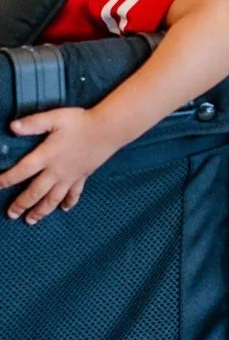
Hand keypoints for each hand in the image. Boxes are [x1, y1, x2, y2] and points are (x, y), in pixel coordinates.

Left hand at [0, 106, 114, 221]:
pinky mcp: (82, 176)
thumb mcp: (54, 118)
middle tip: (11, 214)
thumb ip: (33, 124)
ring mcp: (70, 176)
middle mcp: (56, 171)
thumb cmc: (80, 122)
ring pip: (53, 199)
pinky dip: (69, 203)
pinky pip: (74, 194)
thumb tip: (12, 127)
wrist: (108, 130)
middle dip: (21, 204)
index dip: (7, 180)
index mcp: (46, 157)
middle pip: (35, 192)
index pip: (22, 171)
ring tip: (31, 220)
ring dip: (41, 211)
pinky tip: (64, 209)